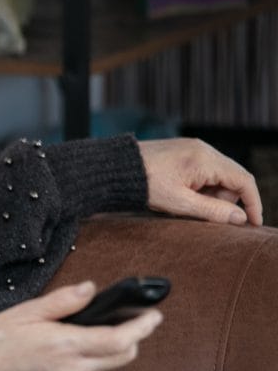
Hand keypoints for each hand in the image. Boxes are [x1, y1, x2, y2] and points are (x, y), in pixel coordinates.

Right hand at [0, 282, 162, 370]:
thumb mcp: (23, 313)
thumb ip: (61, 302)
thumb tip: (90, 289)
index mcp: (65, 346)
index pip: (121, 339)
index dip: (142, 327)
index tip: (153, 316)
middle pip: (122, 357)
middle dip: (131, 339)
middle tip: (129, 322)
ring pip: (104, 369)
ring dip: (106, 352)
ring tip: (88, 335)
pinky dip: (87, 365)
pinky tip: (67, 354)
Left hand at [140, 137, 262, 225]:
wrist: (116, 168)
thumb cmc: (145, 185)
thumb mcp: (179, 203)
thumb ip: (212, 211)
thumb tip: (240, 218)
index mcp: (206, 160)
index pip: (244, 181)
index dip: (253, 203)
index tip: (254, 223)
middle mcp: (204, 149)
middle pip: (232, 178)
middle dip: (225, 200)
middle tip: (201, 213)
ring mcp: (194, 147)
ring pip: (218, 175)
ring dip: (210, 194)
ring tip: (184, 203)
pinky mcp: (184, 150)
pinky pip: (204, 170)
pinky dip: (200, 186)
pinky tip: (180, 194)